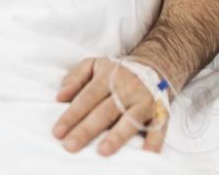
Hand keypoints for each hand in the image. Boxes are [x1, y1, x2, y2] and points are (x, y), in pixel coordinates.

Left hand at [53, 57, 168, 155]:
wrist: (153, 66)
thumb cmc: (116, 72)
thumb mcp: (93, 65)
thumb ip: (75, 78)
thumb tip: (60, 96)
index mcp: (108, 76)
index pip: (87, 97)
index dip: (72, 115)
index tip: (57, 132)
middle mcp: (127, 89)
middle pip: (105, 111)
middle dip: (86, 130)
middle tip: (70, 146)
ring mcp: (145, 101)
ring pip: (130, 120)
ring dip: (117, 136)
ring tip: (102, 151)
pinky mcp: (161, 112)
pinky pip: (159, 128)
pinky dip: (154, 141)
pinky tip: (147, 153)